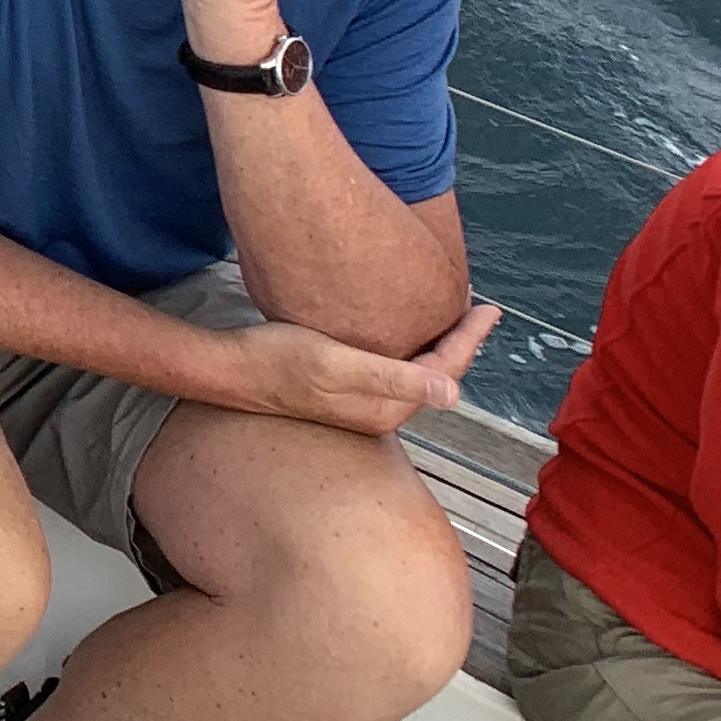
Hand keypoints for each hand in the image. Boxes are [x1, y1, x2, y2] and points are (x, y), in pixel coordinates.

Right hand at [214, 301, 498, 434]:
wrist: (232, 369)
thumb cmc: (278, 361)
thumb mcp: (336, 364)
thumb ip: (394, 379)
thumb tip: (453, 394)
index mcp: (387, 409)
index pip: (446, 373)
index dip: (469, 338)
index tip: (488, 309)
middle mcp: (381, 411)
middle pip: (437, 374)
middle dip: (460, 342)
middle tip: (478, 309)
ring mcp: (363, 403)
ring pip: (417, 372)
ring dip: (437, 344)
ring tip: (451, 315)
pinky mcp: (347, 391)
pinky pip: (395, 370)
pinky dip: (411, 348)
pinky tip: (405, 329)